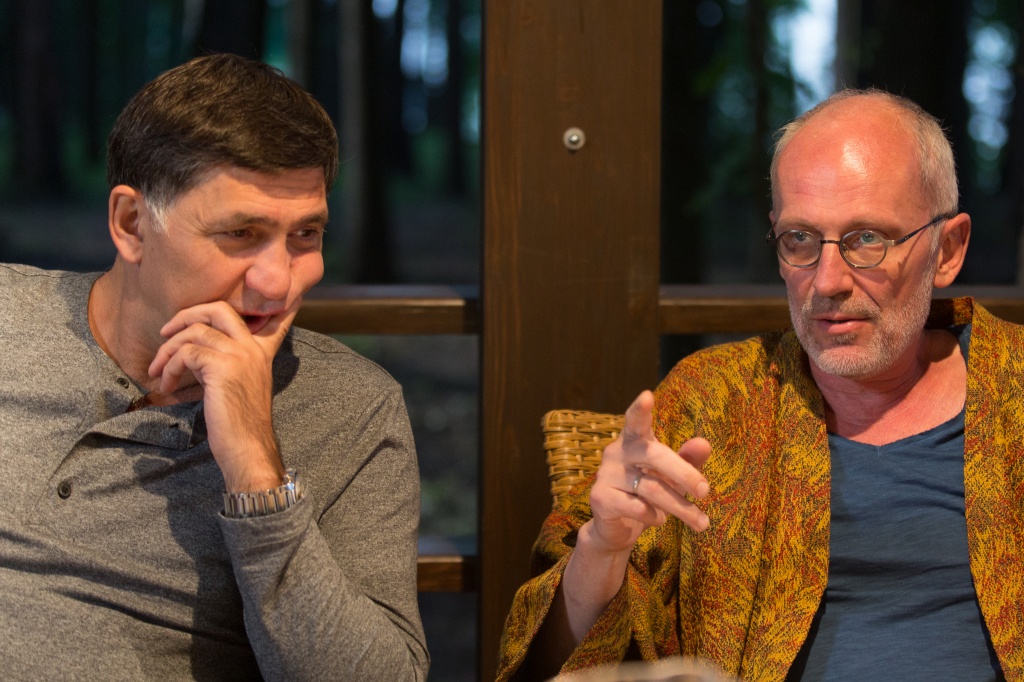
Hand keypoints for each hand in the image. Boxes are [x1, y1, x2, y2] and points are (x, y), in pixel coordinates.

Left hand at [147, 300, 299, 491]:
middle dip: (186, 315)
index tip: (271, 298)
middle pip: (218, 309)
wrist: (248, 450)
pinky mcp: (222, 367)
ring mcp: (240, 355)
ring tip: (158, 371)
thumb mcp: (238, 386)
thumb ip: (225, 363)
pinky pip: (186, 354)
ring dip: (167, 351)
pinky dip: (170, 368)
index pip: (271, 316)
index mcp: (261, 352)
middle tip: (166, 332)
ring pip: (194, 332)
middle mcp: (253, 348)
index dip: (269, 302)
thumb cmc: (239, 425)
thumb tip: (195, 353)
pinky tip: (167, 386)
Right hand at [585, 390, 710, 555]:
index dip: (640, 409)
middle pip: (654, 456)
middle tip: (706, 491)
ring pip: (651, 488)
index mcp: (634, 440)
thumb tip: (704, 443)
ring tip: (702, 522)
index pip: (635, 420)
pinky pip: (636, 507)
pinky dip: (654, 516)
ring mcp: (605, 474)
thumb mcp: (671, 476)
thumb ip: (688, 459)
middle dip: (684, 474)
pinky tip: (659, 520)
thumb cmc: (647, 493)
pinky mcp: (600, 498)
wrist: (616, 527)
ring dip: (680, 507)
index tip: (647, 396)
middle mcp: (616, 452)